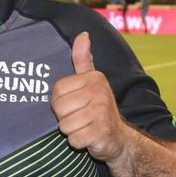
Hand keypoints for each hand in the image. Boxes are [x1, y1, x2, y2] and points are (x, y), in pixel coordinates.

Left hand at [51, 32, 129, 161]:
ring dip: (72, 131)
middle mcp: (100, 92)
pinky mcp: (102, 133)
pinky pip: (74, 139)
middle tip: (81, 117)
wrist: (118, 138)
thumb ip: (82, 58)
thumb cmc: (98, 107)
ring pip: (64, 126)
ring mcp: (102, 112)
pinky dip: (78, 142)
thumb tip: (83, 34)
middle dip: (65, 118)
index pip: (57, 91)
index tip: (75, 104)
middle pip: (59, 109)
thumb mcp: (90, 80)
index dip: (60, 102)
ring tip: (85, 126)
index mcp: (94, 78)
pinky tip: (89, 137)